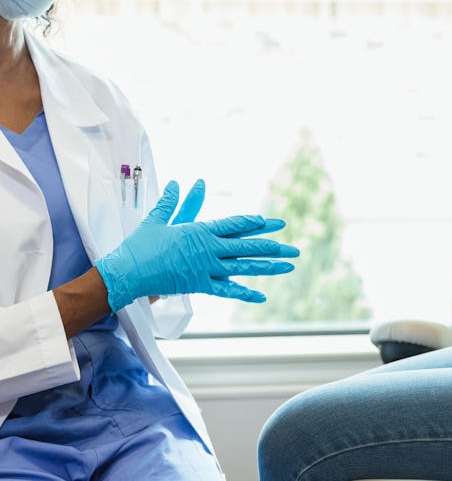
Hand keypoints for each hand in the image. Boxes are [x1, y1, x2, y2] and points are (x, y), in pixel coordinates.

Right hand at [95, 180, 299, 311]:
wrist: (129, 272)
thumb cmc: (141, 245)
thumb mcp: (158, 220)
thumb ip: (172, 203)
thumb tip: (177, 184)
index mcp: (200, 231)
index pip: (234, 225)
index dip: (255, 223)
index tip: (272, 222)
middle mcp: (209, 249)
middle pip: (247, 246)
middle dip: (273, 246)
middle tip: (294, 248)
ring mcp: (207, 269)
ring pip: (244, 267)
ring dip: (268, 267)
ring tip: (288, 266)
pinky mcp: (200, 285)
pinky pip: (227, 291)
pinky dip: (244, 293)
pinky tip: (262, 296)